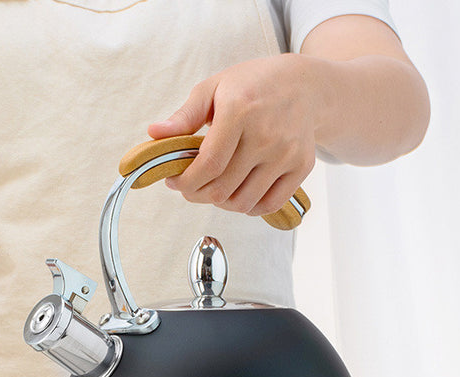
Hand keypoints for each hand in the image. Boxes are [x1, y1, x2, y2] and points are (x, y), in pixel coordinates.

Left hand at [148, 55, 316, 217]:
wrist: (305, 85)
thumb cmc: (252, 85)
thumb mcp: (214, 88)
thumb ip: (184, 116)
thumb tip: (155, 133)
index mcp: (240, 111)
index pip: (208, 165)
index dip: (186, 182)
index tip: (175, 182)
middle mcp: (266, 135)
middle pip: (222, 189)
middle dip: (197, 195)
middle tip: (191, 187)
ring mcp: (286, 153)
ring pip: (243, 203)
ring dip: (221, 203)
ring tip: (215, 187)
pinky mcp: (301, 167)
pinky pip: (269, 205)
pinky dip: (249, 208)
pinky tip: (239, 193)